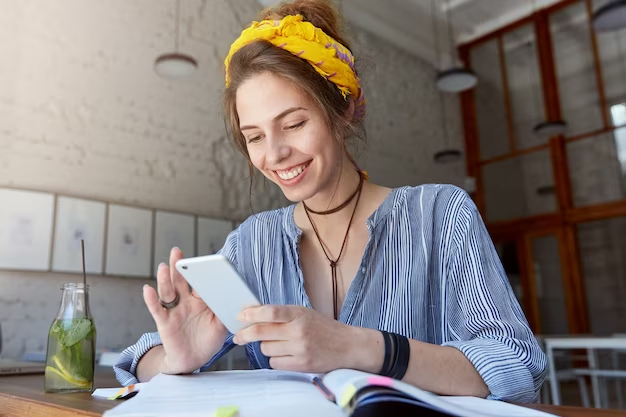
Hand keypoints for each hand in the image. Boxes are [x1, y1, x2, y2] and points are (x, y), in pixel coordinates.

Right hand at [143, 248, 227, 374]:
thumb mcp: (221, 325)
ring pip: (168, 292)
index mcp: (201, 299)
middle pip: (180, 281)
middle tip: (176, 251)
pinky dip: (151, 299)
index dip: (200, 272)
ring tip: (164, 267)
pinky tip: (147, 289)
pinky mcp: (164, 322)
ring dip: (165, 279)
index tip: (203, 260)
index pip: (200, 282)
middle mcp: (186, 301)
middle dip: (178, 266)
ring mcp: (174, 310)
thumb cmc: (208, 340)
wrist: (194, 360)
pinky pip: (157, 309)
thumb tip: (235, 300)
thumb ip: (225, 311)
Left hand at [233, 305, 371, 372]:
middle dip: (245, 334)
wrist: (347, 345)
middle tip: (238, 336)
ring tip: (280, 344)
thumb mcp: (304, 313)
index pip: (270, 312)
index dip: (252, 314)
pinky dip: (276, 359)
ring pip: (266, 349)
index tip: (240, 316)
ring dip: (267, 347)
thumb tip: (254, 314)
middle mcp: (298, 331)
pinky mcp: (301, 365)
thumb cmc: (324, 328)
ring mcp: (299, 349)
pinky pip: (275, 363)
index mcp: (299, 314)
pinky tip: (286, 354)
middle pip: (261, 332)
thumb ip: (283, 314)